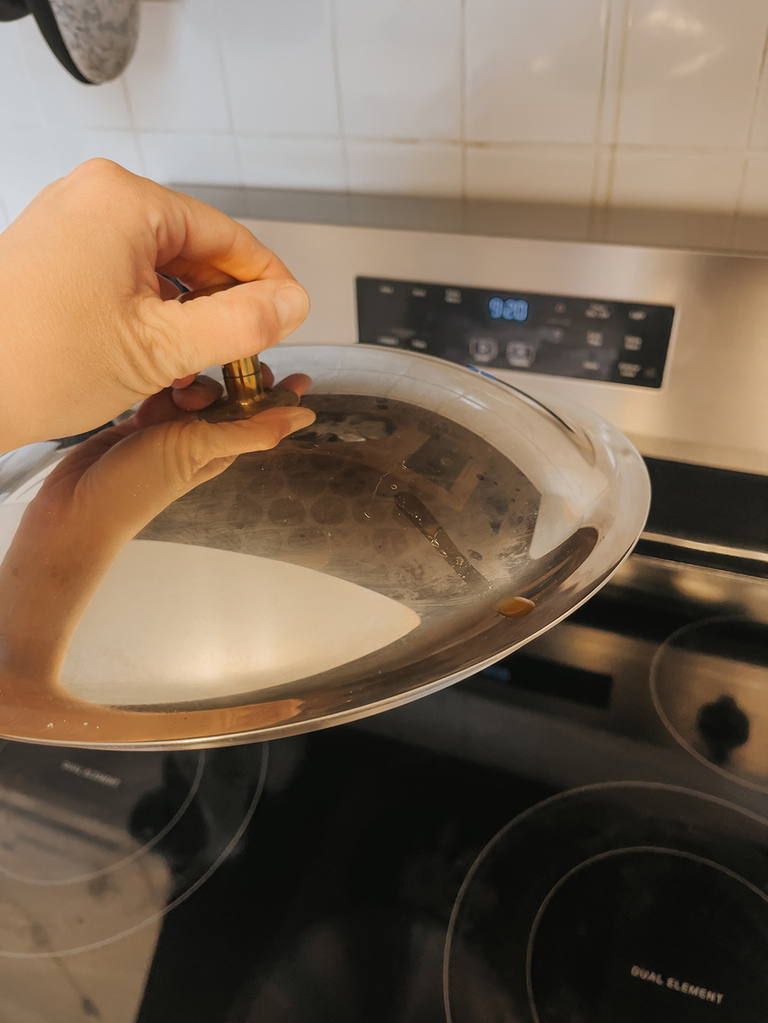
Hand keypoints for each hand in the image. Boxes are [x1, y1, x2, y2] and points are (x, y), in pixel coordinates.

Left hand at [0, 159, 309, 452]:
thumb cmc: (32, 363)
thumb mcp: (163, 348)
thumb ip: (242, 324)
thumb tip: (293, 305)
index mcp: (124, 201)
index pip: (229, 236)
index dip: (268, 285)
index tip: (288, 320)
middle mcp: (95, 198)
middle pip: (196, 250)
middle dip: (223, 307)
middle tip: (242, 357)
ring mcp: (71, 224)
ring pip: (163, 268)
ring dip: (188, 318)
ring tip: (194, 367)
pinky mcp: (58, 253)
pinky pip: (128, 277)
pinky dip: (151, 315)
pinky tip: (159, 357)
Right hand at [0, 365, 312, 740]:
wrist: (77, 506)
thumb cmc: (139, 486)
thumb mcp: (200, 450)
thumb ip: (250, 430)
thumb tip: (305, 416)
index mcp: (224, 446)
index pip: (263, 413)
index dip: (280, 391)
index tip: (293, 369)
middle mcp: (202, 436)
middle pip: (231, 393)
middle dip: (231, 376)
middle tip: (217, 371)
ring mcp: (171, 428)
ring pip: (196, 386)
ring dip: (192, 380)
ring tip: (176, 387)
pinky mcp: (141, 421)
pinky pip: (161, 388)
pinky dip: (161, 382)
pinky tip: (154, 382)